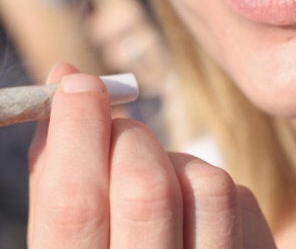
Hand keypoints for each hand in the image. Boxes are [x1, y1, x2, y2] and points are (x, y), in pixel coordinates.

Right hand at [27, 63, 276, 247]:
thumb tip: (62, 82)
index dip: (74, 130)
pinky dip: (207, 186)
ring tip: (156, 184)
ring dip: (174, 161)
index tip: (74, 82)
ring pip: (206, 182)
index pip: (75, 204)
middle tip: (114, 131)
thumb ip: (56, 177)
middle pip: (146, 184)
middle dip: (125, 135)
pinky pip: (239, 199)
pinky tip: (190, 213)